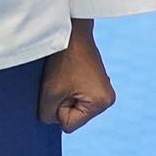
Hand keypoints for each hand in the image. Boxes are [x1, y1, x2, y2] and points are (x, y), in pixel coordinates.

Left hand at [38, 18, 114, 132]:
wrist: (72, 30)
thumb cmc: (63, 60)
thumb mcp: (50, 91)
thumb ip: (48, 113)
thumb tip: (50, 120)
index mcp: (101, 104)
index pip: (69, 125)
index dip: (57, 109)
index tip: (59, 88)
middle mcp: (107, 99)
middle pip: (73, 116)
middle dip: (62, 101)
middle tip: (62, 80)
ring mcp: (103, 90)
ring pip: (73, 105)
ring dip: (64, 93)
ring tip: (65, 75)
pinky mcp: (96, 81)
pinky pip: (76, 94)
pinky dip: (68, 86)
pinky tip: (68, 72)